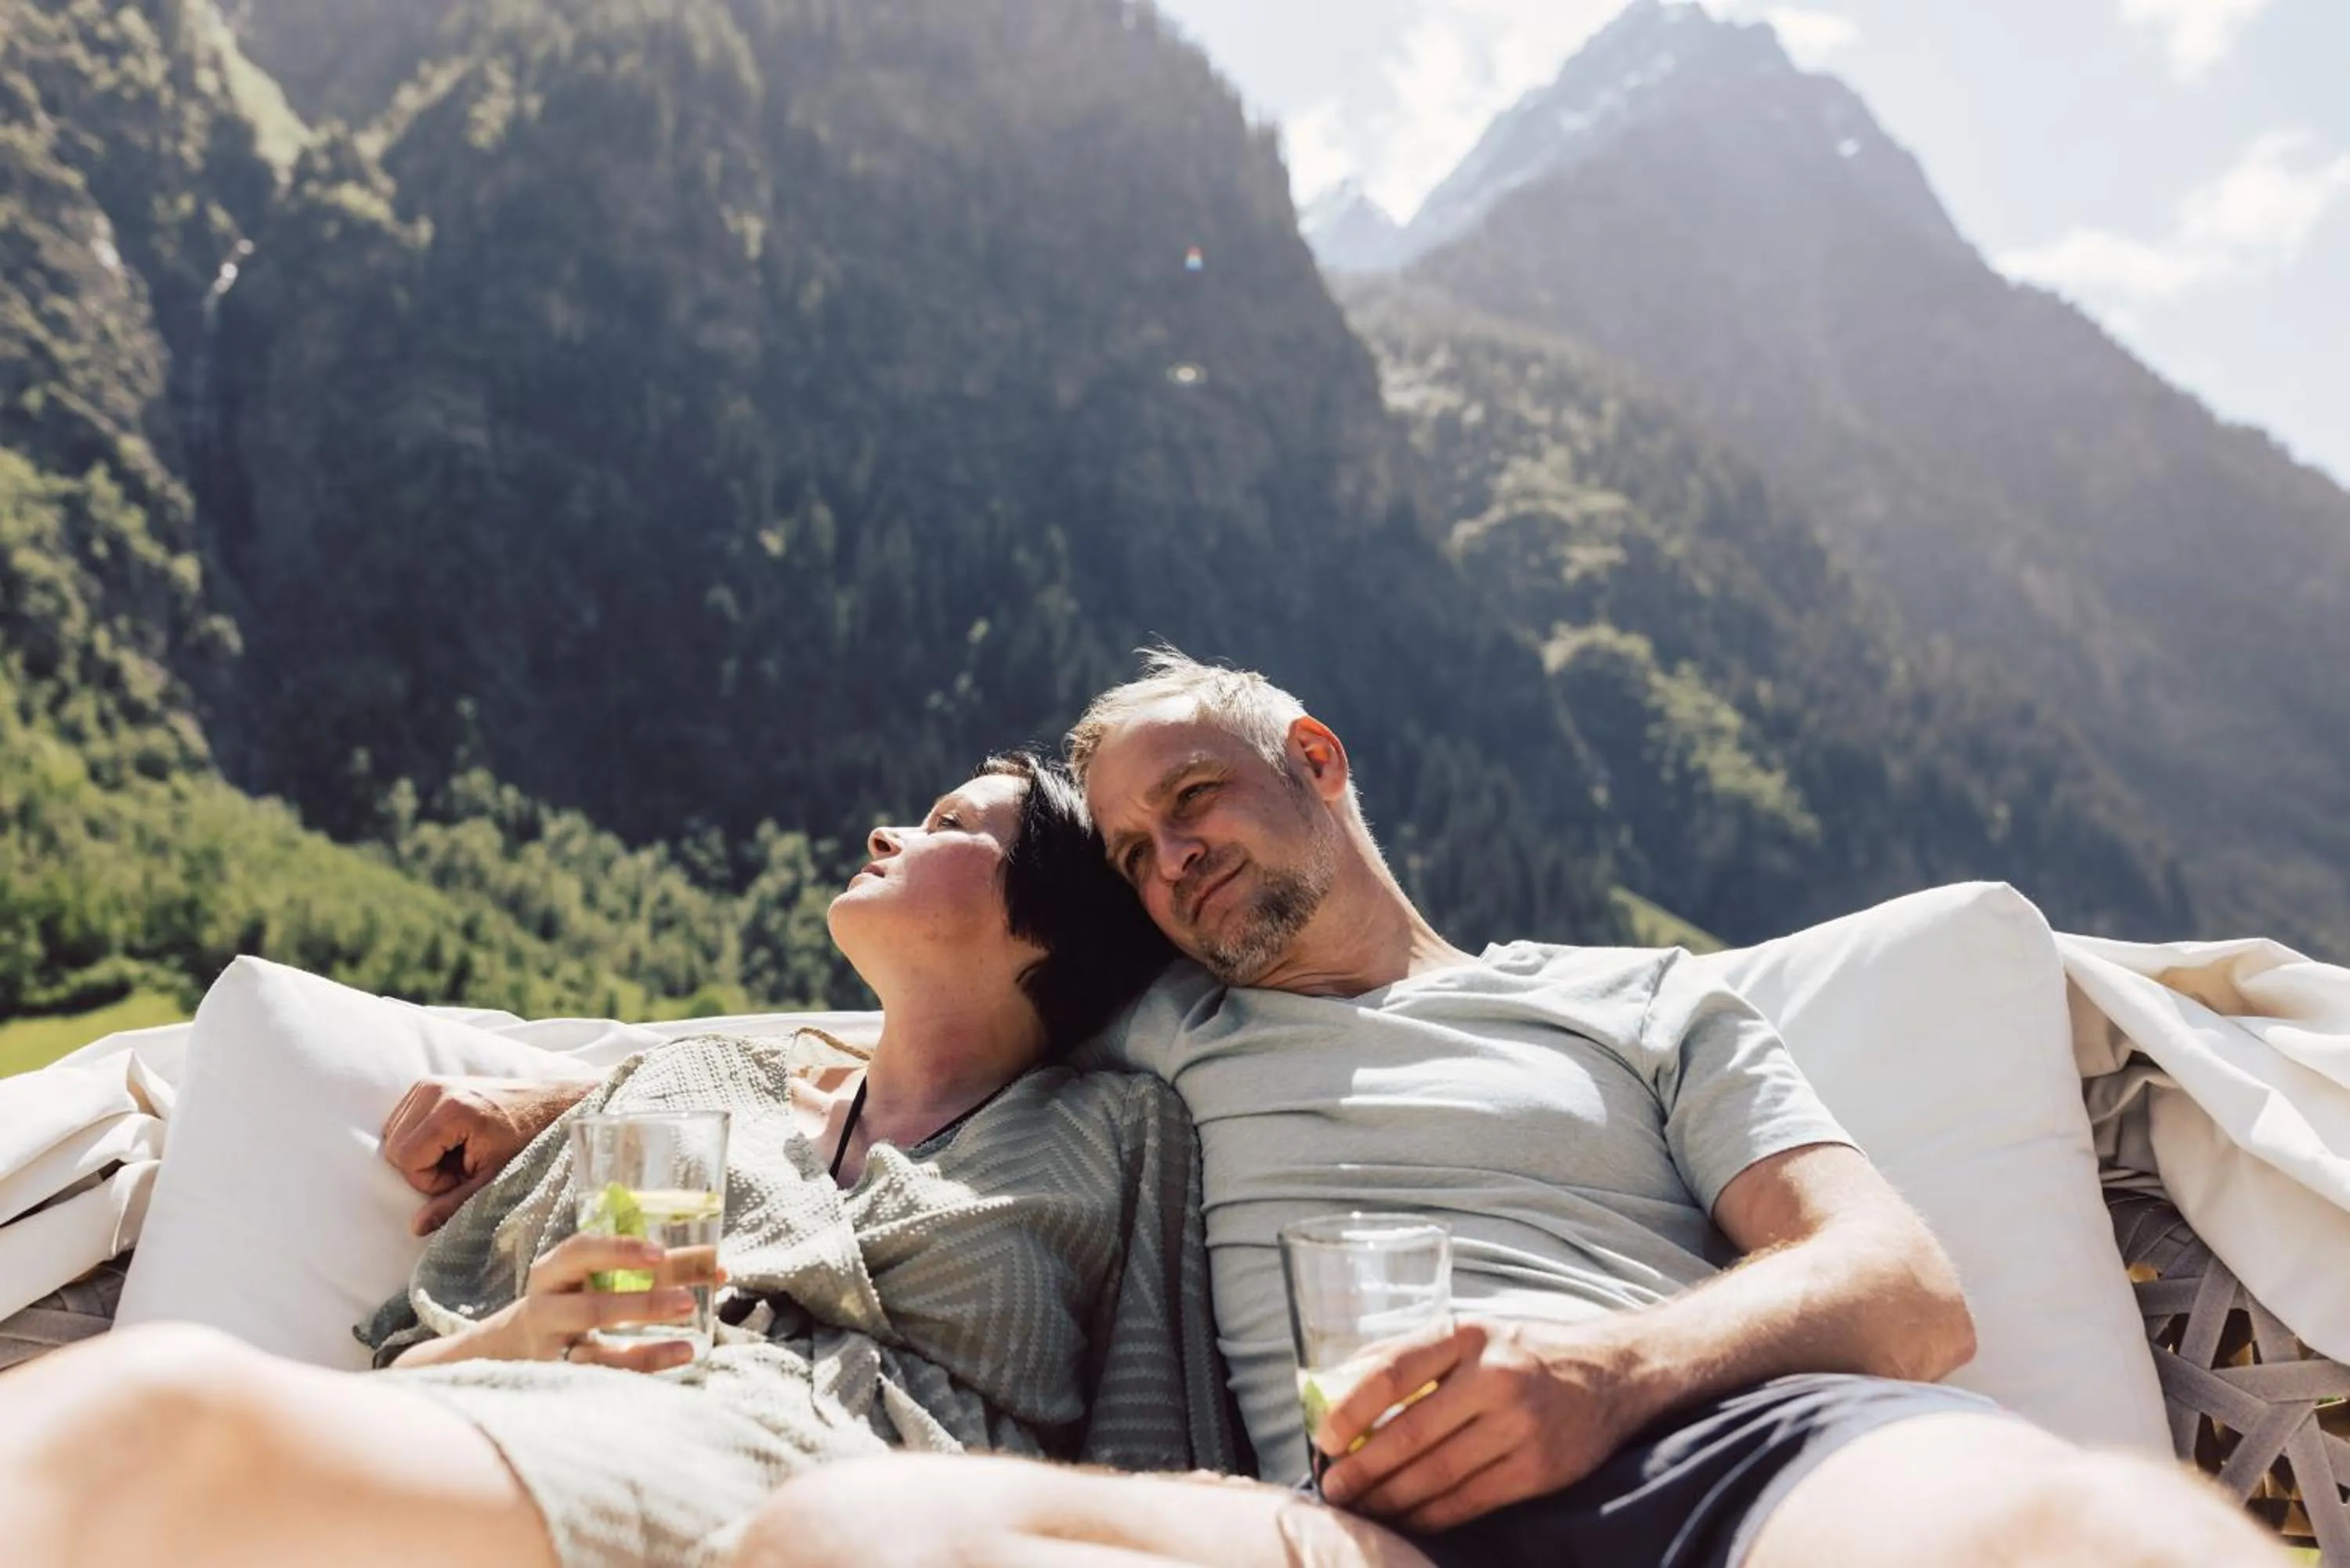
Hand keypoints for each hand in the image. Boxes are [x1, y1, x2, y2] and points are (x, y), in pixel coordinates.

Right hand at [380, 1075, 597, 1233]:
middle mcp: (433, 1090)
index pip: (406, 1159)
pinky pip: (401, 1121)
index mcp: (450, 1110)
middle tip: (461, 1166)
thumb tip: (415, 1228)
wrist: (547, 1103)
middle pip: (394, 1147)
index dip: (430, 1179)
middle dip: (422, 1167)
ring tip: (459, 1153)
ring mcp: (428, 1083)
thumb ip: (453, 1204)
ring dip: (421, 1153)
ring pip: (394, 1134)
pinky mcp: (428, 1084)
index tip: (463, 1176)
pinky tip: (452, 1140)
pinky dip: (420, 1138)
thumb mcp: (493, 1178)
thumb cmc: (526, 1140)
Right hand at [408, 1232, 728, 1373]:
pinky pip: (603, 1381)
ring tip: (690, 1345)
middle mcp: (545, 1309)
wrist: (512, 1348)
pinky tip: (675, 1361)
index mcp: (553, 1271)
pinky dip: (640, 1372)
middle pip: (592, 1307)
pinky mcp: (561, 1382)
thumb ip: (653, 1267)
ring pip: (596, 1352)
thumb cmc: (573, 1297)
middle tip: (689, 1300)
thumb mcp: (595, 1274)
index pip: (581, 1251)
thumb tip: (718, 1264)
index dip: (619, 1250)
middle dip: (643, 1304)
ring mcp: (550, 1352)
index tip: (659, 1253)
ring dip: (646, 1349)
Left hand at [1315, 1317, 1644, 1532]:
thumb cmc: (1525, 1352)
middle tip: (1334, 1487)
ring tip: (1361, 1508)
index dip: (1352, 1409)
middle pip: (1412, 1433)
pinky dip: (1431, 1516)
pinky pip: (1470, 1500)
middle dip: (1364, 1468)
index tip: (1325, 1438)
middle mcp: (1494, 1378)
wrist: (1613, 1373)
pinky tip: (1405, 1520)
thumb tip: (1336, 1383)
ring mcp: (1519, 1426)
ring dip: (1391, 1498)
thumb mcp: (1472, 1332)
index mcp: (1467, 1336)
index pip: (1395, 1372)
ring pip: (1438, 1474)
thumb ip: (1408, 1353)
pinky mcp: (1538, 1468)